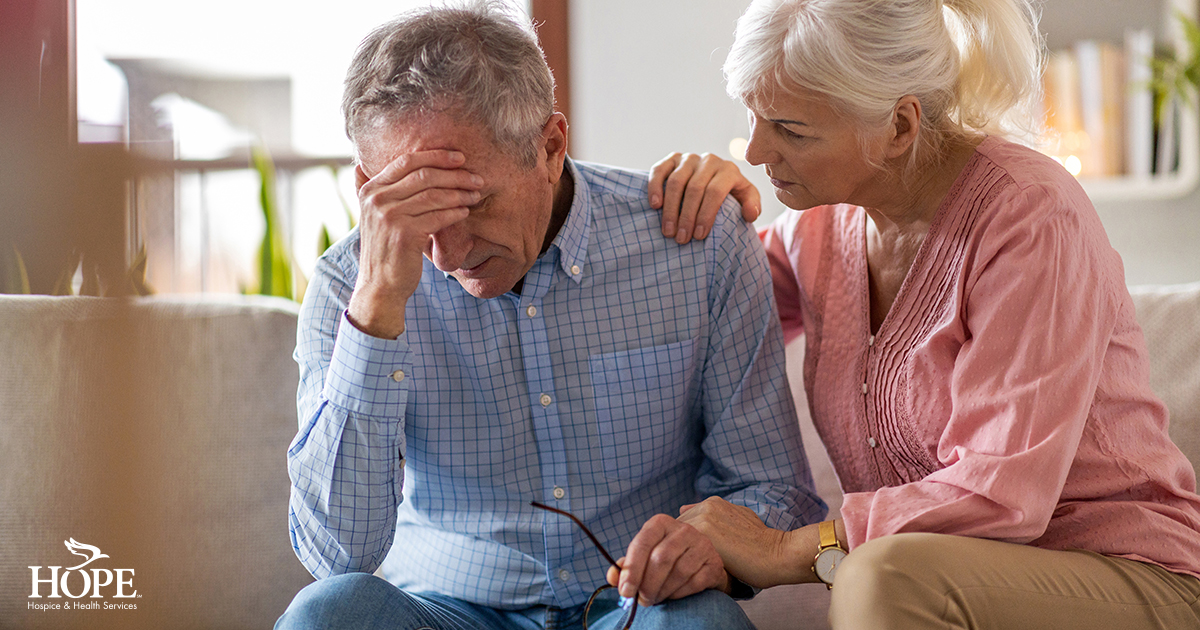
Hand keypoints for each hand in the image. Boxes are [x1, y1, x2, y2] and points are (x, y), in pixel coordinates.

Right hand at [347, 150, 480, 337]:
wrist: (380, 286)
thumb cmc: (387, 249)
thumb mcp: (375, 216)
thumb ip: (377, 191)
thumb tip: (363, 163)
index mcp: (371, 190)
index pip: (407, 161)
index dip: (436, 156)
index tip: (460, 158)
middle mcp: (376, 199)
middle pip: (423, 175)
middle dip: (454, 174)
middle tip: (476, 177)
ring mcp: (388, 216)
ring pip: (433, 194)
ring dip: (459, 193)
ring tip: (475, 194)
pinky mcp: (404, 233)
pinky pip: (437, 216)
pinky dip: (455, 212)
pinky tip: (465, 212)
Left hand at [604, 514, 728, 605]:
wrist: (700, 562)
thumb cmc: (666, 560)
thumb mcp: (644, 558)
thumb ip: (626, 567)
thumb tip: (612, 576)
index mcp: (660, 523)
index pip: (642, 543)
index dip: (632, 569)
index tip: (625, 591)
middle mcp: (683, 529)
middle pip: (661, 559)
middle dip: (648, 585)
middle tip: (642, 601)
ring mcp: (702, 544)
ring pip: (678, 572)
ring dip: (663, 591)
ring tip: (655, 598)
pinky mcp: (714, 562)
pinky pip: (695, 582)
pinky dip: (679, 593)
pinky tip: (673, 595)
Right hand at [648, 152, 760, 243]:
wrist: (713, 178)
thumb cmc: (730, 194)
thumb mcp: (746, 198)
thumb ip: (752, 205)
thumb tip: (749, 214)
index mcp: (728, 170)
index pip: (715, 192)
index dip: (706, 214)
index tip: (699, 236)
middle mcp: (709, 160)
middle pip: (694, 189)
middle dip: (687, 216)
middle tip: (681, 239)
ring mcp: (689, 158)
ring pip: (676, 182)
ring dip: (670, 209)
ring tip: (668, 231)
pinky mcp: (672, 158)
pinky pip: (660, 170)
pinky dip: (655, 187)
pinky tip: (655, 206)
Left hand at [677, 497, 790, 589]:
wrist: (778, 555)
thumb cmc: (760, 546)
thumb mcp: (738, 521)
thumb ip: (712, 516)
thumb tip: (684, 508)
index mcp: (712, 503)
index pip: (682, 523)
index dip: (682, 542)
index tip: (687, 557)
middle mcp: (705, 507)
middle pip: (675, 530)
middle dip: (676, 547)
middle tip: (682, 566)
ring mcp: (703, 519)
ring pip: (675, 539)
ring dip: (676, 555)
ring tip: (685, 572)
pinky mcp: (704, 535)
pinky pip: (681, 549)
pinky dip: (681, 562)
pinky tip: (690, 574)